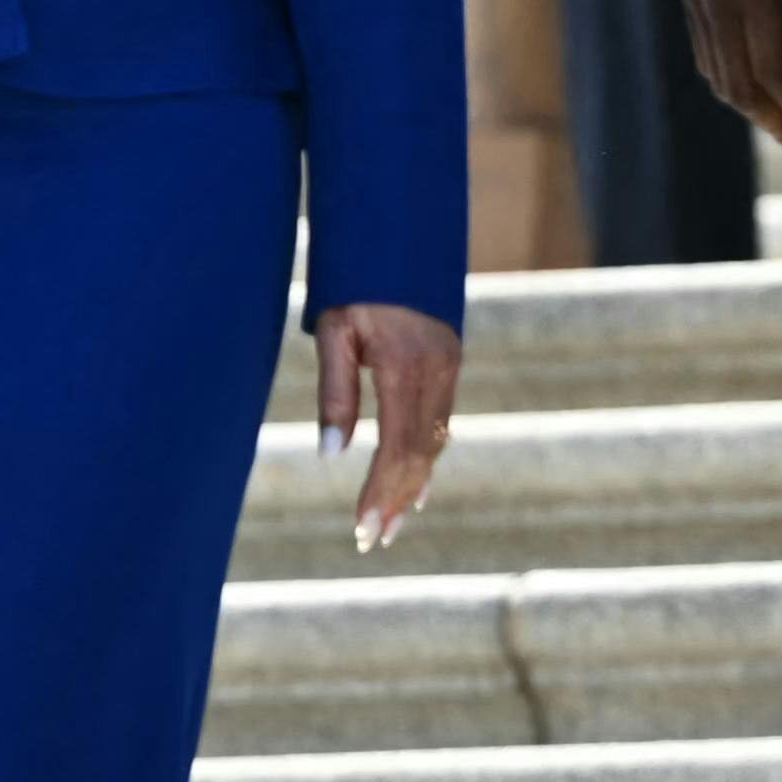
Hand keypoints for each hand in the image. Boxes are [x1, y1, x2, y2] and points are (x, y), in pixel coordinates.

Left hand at [313, 304, 460, 549]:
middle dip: (395, 500)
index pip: (395, 447)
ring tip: (389, 528)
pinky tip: (416, 491)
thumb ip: (335, 392)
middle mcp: (436, 372)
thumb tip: (330, 455)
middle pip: (419, 454)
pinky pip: (441, 425)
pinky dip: (426, 461)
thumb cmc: (354, 283)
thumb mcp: (334, 330)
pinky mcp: (450, 365)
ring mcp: (449, 369)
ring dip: (411, 488)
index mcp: (405, 367)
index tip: (364, 529)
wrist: (398, 240)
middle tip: (372, 542)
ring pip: (433, 443)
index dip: (381, 492)